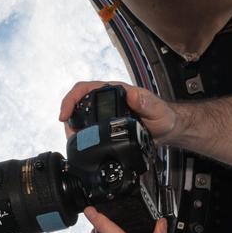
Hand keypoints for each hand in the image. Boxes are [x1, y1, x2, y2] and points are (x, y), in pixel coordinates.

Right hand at [59, 81, 179, 142]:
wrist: (166, 129)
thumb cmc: (163, 116)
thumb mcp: (156, 109)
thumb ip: (145, 102)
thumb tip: (131, 94)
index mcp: (115, 90)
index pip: (85, 88)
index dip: (71, 99)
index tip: (65, 113)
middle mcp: (107, 100)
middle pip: (78, 103)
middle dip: (68, 117)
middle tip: (69, 133)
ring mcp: (105, 112)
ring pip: (81, 116)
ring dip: (73, 127)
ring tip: (73, 140)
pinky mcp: (106, 125)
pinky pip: (89, 128)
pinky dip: (82, 135)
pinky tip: (82, 144)